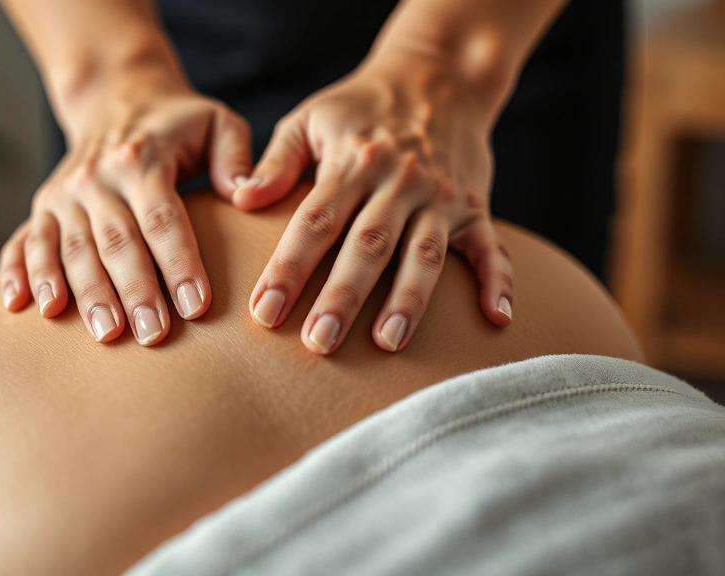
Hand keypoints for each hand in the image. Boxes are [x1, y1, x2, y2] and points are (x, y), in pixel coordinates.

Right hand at [0, 66, 251, 345]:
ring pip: (71, 249)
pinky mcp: (43, 207)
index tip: (197, 305)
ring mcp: (63, 194)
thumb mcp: (218, 122)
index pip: (162, 217)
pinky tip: (22, 307)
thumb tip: (245, 194)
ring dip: (85, 295)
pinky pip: (24, 242)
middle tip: (153, 335)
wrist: (115, 96)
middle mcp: (96, 177)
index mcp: (142, 159)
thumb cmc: (178, 124)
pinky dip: (18, 273)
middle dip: (134, 291)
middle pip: (115, 241)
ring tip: (106, 334)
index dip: (179, 262)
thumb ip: (236, 155)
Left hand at [234, 51, 513, 354]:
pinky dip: (498, 282)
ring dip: (408, 301)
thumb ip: (275, 162)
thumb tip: (239, 200)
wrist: (439, 73)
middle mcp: (398, 181)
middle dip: (343, 297)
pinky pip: (490, 247)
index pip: (315, 222)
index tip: (265, 312)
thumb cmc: (361, 106)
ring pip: (424, 254)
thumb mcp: (309, 118)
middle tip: (319, 343)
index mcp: (352, 162)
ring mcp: (440, 196)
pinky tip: (496, 319)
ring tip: (388, 344)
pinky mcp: (474, 207)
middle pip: (368, 246)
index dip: (288, 268)